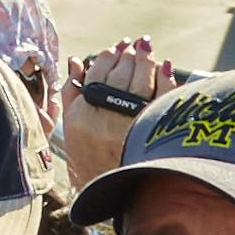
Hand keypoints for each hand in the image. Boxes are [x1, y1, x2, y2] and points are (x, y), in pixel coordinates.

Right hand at [62, 38, 176, 189]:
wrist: (108, 190)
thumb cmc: (86, 158)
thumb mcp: (69, 127)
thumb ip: (70, 92)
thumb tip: (75, 60)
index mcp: (83, 115)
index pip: (97, 73)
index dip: (108, 55)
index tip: (115, 48)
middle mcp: (106, 118)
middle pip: (121, 73)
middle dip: (129, 54)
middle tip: (135, 44)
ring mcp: (131, 124)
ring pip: (141, 81)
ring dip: (145, 60)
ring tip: (147, 49)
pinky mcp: (151, 131)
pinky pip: (161, 97)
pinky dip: (165, 79)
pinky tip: (164, 67)